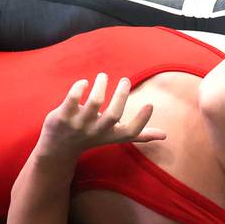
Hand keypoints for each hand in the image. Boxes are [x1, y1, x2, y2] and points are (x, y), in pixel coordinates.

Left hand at [39, 73, 165, 156]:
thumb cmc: (93, 138)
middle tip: (125, 80)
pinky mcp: (62, 117)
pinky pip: (72, 99)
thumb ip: (139, 134)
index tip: (150, 104)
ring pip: (94, 102)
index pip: (130, 132)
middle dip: (121, 94)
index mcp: (112, 135)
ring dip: (101, 85)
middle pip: (114, 114)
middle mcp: (97, 131)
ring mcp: (79, 125)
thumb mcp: (116, 138)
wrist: (59, 148)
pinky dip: (79, 87)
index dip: (142, 120)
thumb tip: (165, 135)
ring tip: (103, 76)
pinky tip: (84, 83)